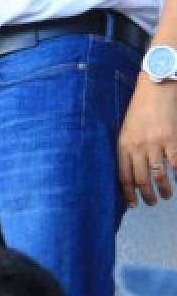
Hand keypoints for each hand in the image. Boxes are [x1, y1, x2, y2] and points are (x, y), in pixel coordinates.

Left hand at [118, 74, 176, 206]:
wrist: (155, 91)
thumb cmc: (139, 111)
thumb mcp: (126, 130)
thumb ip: (128, 150)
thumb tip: (131, 173)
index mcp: (123, 145)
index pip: (123, 175)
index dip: (128, 193)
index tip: (133, 205)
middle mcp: (138, 147)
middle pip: (142, 179)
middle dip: (147, 195)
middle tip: (152, 202)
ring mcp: (156, 144)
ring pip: (160, 176)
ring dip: (164, 190)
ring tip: (167, 195)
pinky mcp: (173, 140)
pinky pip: (176, 165)